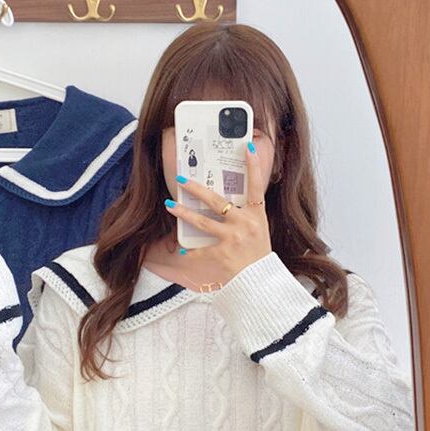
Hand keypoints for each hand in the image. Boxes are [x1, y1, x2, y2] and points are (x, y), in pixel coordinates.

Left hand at [164, 142, 272, 284]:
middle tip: (181, 179)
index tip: (245, 148)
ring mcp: (231, 239)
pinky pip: (199, 251)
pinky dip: (189, 251)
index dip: (253, 166)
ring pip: (201, 221)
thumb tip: (229, 201)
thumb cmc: (258, 255)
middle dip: (196, 189)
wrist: (259, 282)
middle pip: (216, 201)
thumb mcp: (259, 230)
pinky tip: (180, 248)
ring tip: (170, 205)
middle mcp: (244, 224)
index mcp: (256, 216)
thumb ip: (246, 215)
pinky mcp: (220, 255)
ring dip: (183, 213)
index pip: (256, 186)